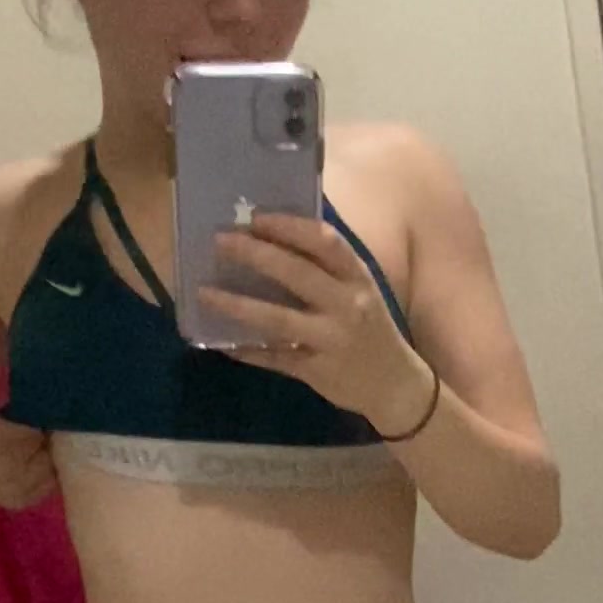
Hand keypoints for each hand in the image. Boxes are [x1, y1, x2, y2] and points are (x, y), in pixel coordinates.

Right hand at [0, 370, 57, 508]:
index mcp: (5, 441)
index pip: (43, 428)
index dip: (46, 418)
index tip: (44, 411)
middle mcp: (16, 468)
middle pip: (52, 449)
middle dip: (50, 438)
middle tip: (45, 427)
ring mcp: (20, 488)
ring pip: (53, 468)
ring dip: (50, 457)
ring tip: (43, 445)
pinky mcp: (21, 501)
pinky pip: (47, 488)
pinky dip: (48, 476)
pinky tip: (40, 463)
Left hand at [204, 214, 436, 432]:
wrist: (396, 384)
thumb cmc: (370, 328)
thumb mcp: (360, 291)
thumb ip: (326, 269)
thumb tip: (272, 239)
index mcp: (358, 279)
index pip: (325, 242)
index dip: (289, 226)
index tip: (256, 217)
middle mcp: (348, 306)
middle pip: (298, 274)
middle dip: (256, 254)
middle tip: (221, 241)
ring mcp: (333, 341)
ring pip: (279, 319)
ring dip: (238, 305)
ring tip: (206, 293)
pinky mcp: (319, 372)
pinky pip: (276, 359)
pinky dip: (248, 350)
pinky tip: (222, 343)